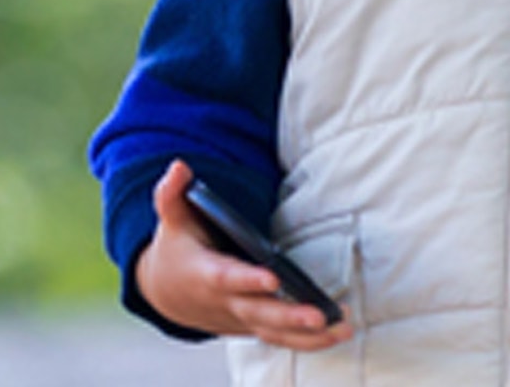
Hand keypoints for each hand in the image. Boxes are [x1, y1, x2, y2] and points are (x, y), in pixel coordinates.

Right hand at [135, 159, 352, 351]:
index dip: (248, 279)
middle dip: (288, 315)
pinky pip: (280, 338)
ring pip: (274, 331)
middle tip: (319, 316)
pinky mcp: (253, 326)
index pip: (226, 278)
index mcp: (204, 273)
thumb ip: (173, 194)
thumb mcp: (172, 219)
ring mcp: (241, 318)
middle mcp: (225, 301)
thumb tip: (180, 166)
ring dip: (308, 335)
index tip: (273, 278)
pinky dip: (308, 341)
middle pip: (258, 311)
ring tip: (341, 327)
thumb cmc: (178, 249)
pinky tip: (337, 333)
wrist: (168, 292)